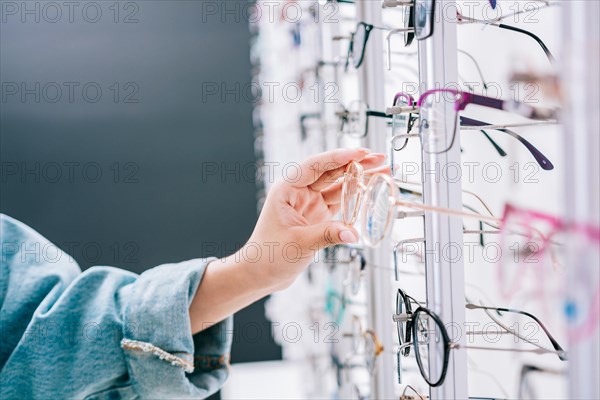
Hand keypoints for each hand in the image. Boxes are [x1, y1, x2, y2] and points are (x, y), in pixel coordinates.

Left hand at [246, 148, 385, 289]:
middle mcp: (299, 193)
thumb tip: (352, 233)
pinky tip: (370, 192)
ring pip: (338, 186)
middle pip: (330, 172)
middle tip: (378, 158)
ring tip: (382, 172)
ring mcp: (309, 204)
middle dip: (355, 164)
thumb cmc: (267, 255)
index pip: (315, 166)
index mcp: (287, 189)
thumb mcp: (298, 243)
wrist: (260, 274)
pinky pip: (339, 203)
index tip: (359, 153)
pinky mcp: (317, 217)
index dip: (338, 157)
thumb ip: (326, 235)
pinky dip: (355, 198)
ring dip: (359, 179)